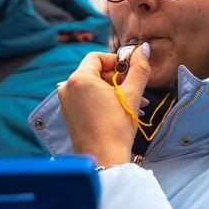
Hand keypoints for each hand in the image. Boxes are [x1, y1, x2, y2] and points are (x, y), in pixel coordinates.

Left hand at [58, 43, 150, 166]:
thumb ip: (139, 68)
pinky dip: (102, 100)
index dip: (116, 60)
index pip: (97, 57)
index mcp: (79, 79)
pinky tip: (120, 110)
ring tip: (133, 102)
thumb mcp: (132, 94)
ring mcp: (66, 103)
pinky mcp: (69, 115)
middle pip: (94, 71)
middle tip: (135, 88)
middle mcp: (67, 88)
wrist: (104, 159)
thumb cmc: (116, 128)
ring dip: (112, 90)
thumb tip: (142, 48)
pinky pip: (86, 99)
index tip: (131, 70)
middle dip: (117, 77)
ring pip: (92, 86)